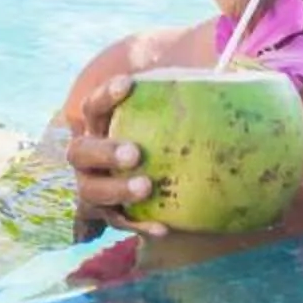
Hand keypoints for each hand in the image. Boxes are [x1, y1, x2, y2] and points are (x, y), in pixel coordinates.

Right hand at [64, 74, 165, 240]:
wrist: (153, 175)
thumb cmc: (161, 132)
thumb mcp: (166, 113)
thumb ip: (179, 94)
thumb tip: (222, 74)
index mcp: (97, 126)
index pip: (93, 106)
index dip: (106, 95)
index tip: (129, 83)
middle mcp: (86, 157)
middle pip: (81, 152)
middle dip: (105, 152)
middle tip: (135, 153)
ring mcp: (92, 186)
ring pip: (92, 191)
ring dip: (117, 189)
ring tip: (146, 186)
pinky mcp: (108, 213)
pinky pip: (119, 222)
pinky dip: (138, 225)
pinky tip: (163, 228)